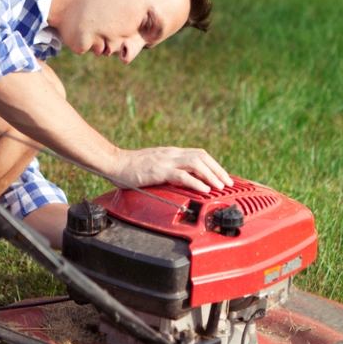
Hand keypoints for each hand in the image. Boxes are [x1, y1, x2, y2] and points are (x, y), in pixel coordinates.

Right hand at [109, 147, 232, 192]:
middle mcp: (171, 154)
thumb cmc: (131, 169)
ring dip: (211, 176)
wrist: (114, 163)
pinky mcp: (158, 171)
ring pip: (196, 164)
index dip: (214, 165)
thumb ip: (168, 171)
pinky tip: (204, 190)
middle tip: (228, 183)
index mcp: (172, 153)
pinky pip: (182, 175)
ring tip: (220, 187)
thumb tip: (182, 181)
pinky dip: (196, 183)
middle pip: (202, 157)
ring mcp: (166, 161)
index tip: (223, 177)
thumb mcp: (154, 167)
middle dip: (218, 170)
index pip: (199, 154)